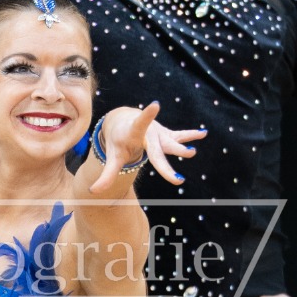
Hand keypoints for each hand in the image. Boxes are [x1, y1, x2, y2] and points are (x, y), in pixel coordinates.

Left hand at [87, 103, 204, 193]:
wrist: (123, 121)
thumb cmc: (117, 142)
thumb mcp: (112, 157)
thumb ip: (106, 175)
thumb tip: (93, 191)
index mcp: (134, 133)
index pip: (140, 126)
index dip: (147, 116)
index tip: (155, 105)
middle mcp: (149, 133)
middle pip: (159, 147)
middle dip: (170, 153)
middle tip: (182, 157)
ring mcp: (159, 133)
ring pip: (172, 141)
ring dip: (181, 146)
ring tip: (192, 152)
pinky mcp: (166, 134)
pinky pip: (180, 135)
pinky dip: (191, 135)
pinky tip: (203, 133)